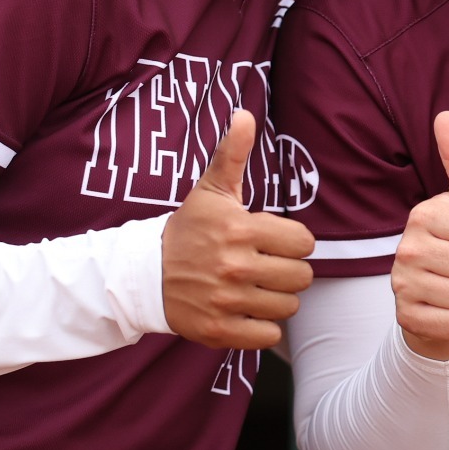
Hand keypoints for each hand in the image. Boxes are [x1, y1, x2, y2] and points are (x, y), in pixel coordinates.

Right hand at [161, 108, 314, 348]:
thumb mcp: (211, 191)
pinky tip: (247, 310)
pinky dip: (263, 326)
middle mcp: (236, 267)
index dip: (293, 241)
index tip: (274, 241)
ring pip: (288, 307)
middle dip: (288, 271)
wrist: (144, 274)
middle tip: (266, 266)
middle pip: (302, 277)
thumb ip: (233, 154)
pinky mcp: (219, 330)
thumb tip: (245, 114)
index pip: (304, 242)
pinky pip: (268, 335)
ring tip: (257, 288)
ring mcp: (227, 301)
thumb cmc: (189, 230)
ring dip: (277, 299)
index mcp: (240, 229)